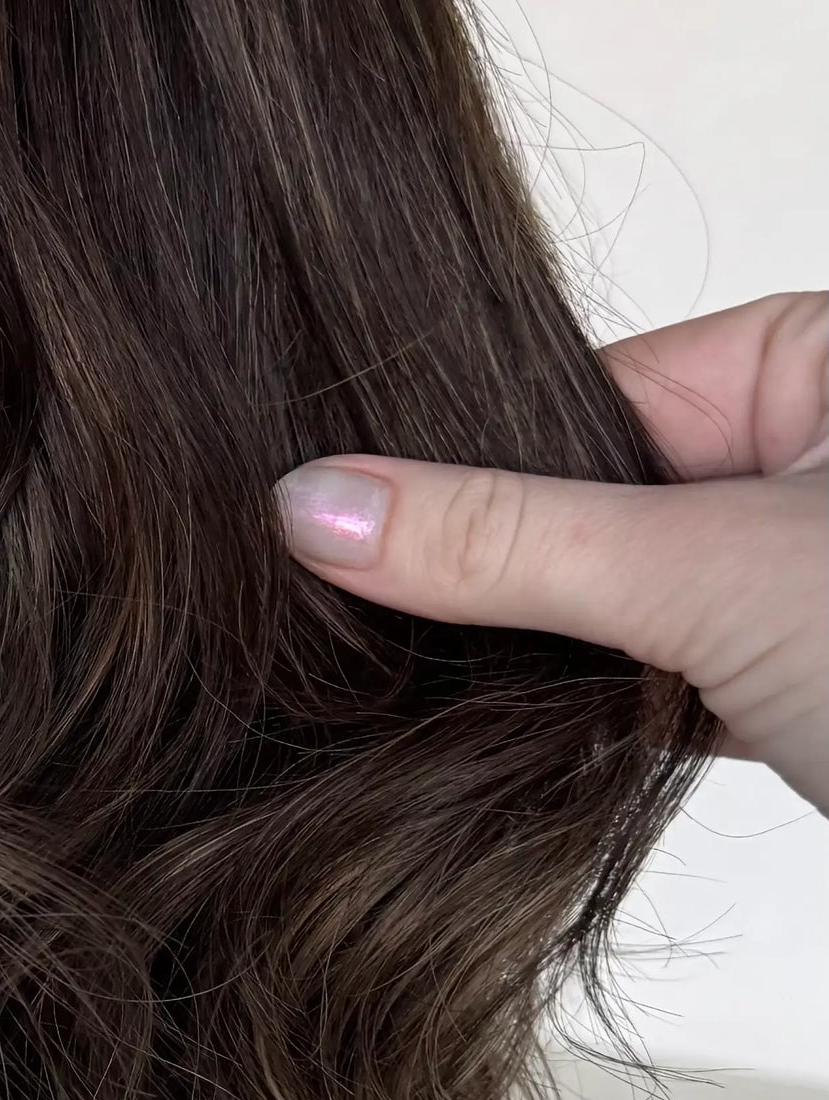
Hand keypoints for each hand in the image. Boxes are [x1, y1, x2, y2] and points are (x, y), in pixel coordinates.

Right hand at [274, 293, 828, 814]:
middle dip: (503, 571)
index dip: (468, 457)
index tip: (341, 514)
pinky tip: (506, 737)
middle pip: (599, 502)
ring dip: (546, 657)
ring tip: (409, 682)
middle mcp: (810, 460)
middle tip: (351, 605)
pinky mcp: (805, 689)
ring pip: (629, 603)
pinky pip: (671, 685)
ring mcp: (803, 580)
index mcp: (815, 362)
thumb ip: (513, 541)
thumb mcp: (712, 573)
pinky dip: (603, 717)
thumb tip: (321, 507)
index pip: (590, 391)